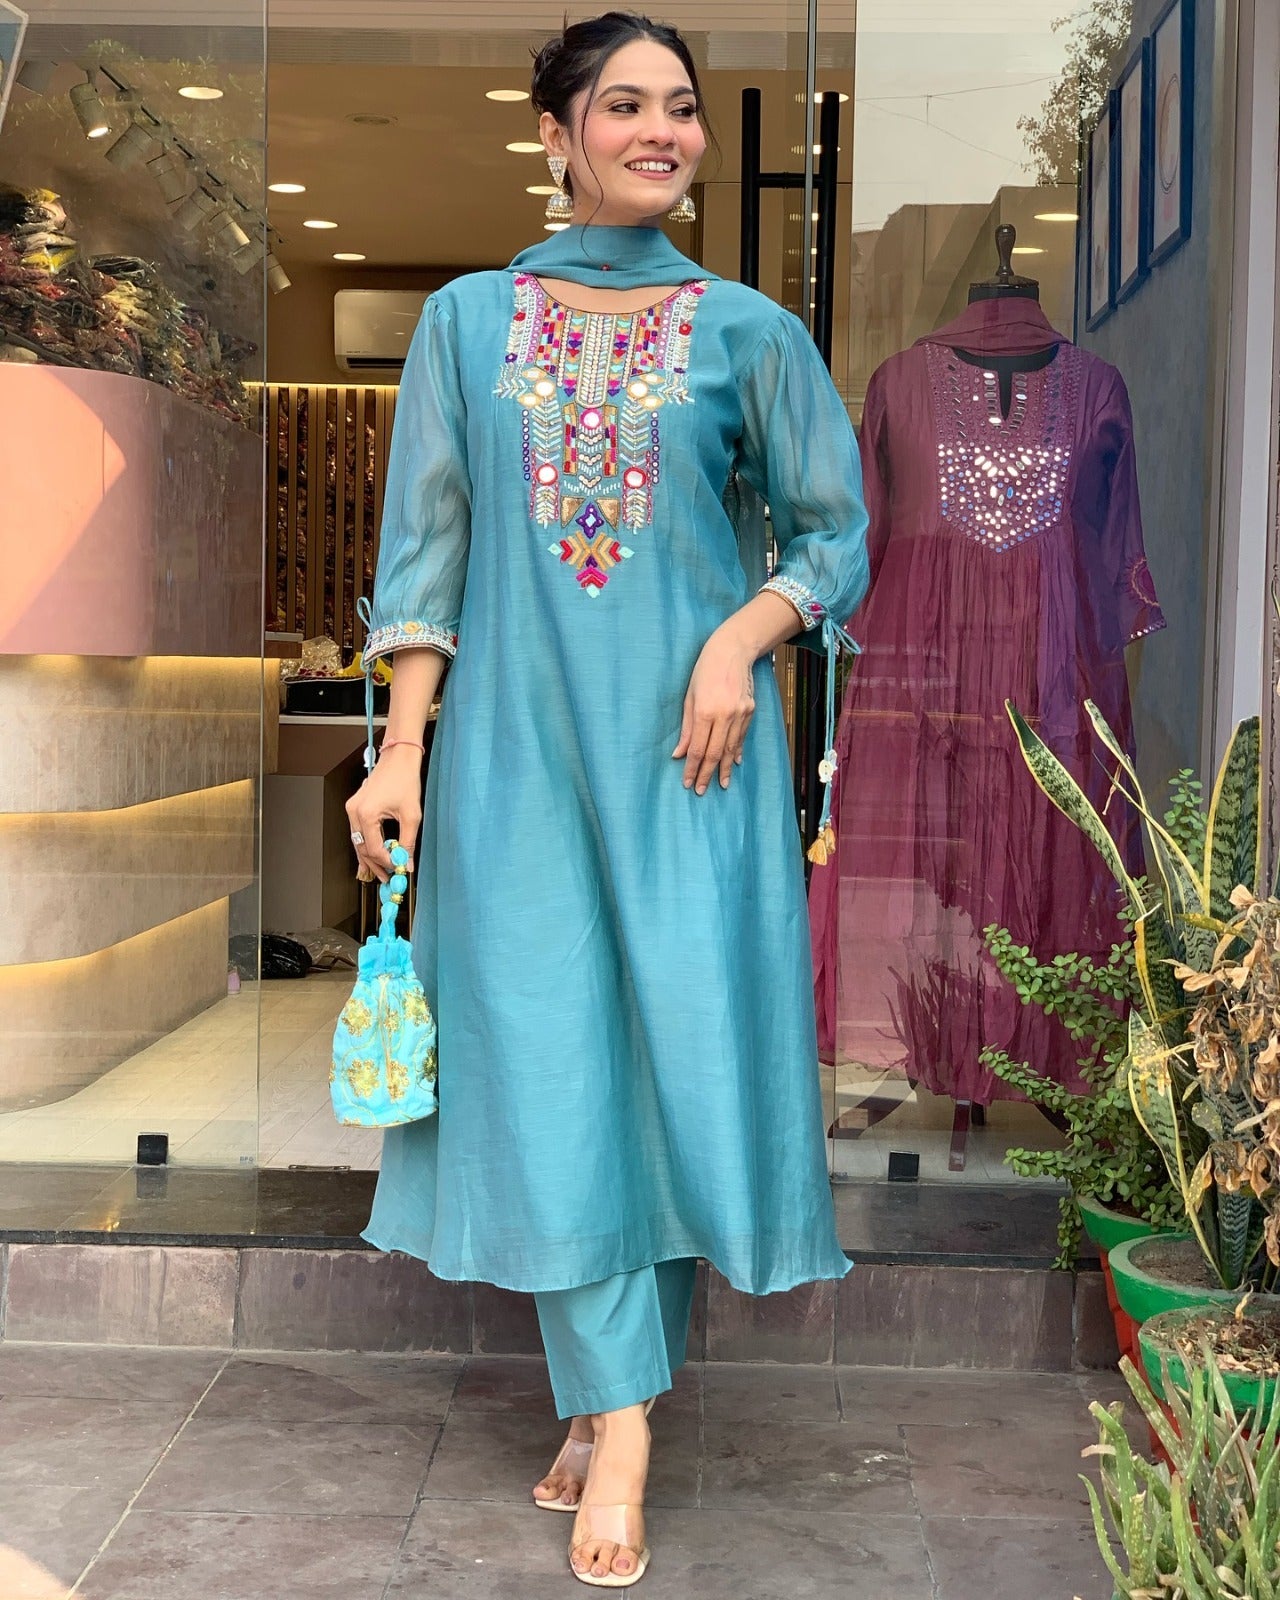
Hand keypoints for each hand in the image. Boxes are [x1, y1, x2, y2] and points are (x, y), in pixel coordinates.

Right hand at [345, 744, 422, 882]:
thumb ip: (408, 842)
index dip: (387, 862)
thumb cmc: (404, 779)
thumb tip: (408, 862)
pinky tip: (374, 854)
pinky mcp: (356, 806)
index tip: (399, 869)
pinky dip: (367, 843)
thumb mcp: (411, 815)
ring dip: (369, 857)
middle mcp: (354, 811)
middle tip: (386, 879)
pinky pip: (358, 831)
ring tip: (380, 871)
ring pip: (358, 841)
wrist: (399, 758)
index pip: (374, 849)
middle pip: (361, 848)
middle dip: (374, 865)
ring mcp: (353, 808)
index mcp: (366, 814)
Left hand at [673, 627, 755, 793]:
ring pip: (730, 748)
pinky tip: (733, 763)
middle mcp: (724, 715)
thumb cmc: (704, 672)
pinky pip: (741, 737)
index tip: (688, 782)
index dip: (692, 768)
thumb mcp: (689, 697)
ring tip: (721, 784)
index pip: (696, 748)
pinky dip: (736, 751)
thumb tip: (680, 754)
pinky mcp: (750, 710)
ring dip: (723, 768)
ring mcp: (740, 713)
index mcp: (704, 711)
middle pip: (714, 753)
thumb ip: (686, 728)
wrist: (732, 651)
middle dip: (706, 774)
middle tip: (702, 790)